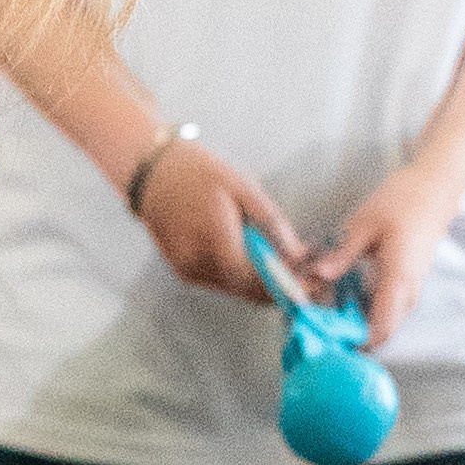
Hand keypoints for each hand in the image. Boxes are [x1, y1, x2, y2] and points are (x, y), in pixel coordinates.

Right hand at [135, 139, 304, 300]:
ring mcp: (188, 271)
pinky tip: (258, 267)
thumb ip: (272, 223)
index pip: (256, 280)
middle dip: (280, 290)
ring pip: (235, 291)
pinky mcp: (184, 272)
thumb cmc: (200, 173)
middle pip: (247, 291)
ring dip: (263, 287)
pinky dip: (242, 279)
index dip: (285, 286)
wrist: (153, 174)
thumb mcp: (243, 188)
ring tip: (289, 272)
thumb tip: (299, 254)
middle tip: (308, 282)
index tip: (312, 286)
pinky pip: (221, 283)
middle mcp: (198, 263)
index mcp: (215, 240)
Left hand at [307, 163, 453, 349]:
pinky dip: (366, 307)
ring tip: (328, 307)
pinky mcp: (409, 282)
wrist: (436, 189)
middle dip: (352, 333)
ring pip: (385, 320)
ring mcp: (411, 289)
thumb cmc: (403, 201)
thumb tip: (316, 277)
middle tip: (320, 322)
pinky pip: (388, 307)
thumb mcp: (364, 225)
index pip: (380, 330)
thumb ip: (342, 254)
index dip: (354, 341)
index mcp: (398, 280)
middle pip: (382, 332)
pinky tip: (345, 293)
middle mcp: (408, 292)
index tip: (326, 337)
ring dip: (358, 320)